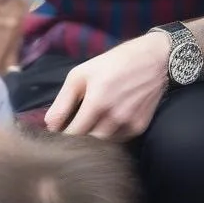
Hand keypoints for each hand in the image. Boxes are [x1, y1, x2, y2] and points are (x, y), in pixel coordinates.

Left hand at [45, 32, 169, 140]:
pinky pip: (119, 140)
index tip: (60, 130)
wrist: (153, 59)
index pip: (73, 134)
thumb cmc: (112, 63)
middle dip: (79, 137)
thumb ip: (62, 102)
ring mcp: (129, 124)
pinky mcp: (140, 127)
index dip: (64, 135)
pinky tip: (109, 120)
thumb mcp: (80, 74)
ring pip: (104, 144)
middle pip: (88, 142)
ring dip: (95, 137)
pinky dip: (110, 135)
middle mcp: (114, 117)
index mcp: (97, 102)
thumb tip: (50, 126)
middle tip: (74, 126)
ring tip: (92, 121)